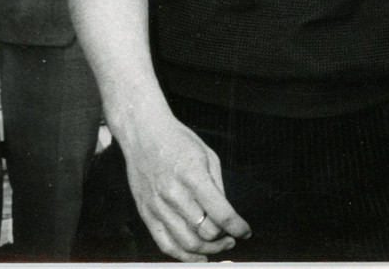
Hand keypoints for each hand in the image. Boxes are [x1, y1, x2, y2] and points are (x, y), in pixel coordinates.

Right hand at [117, 107, 249, 261]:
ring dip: (208, 250)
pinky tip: (197, 255)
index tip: (245, 231)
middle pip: (206, 232)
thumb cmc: (177, 140)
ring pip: (187, 244)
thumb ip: (217, 187)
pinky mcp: (146, 213)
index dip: (238, 227)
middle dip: (224, 238)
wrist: (142, 132)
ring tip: (217, 245)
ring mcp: (158, 205)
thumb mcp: (207, 154)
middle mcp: (174, 193)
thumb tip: (226, 215)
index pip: (221, 213)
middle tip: (230, 236)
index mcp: (192, 175)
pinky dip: (184, 256)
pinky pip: (165, 245)